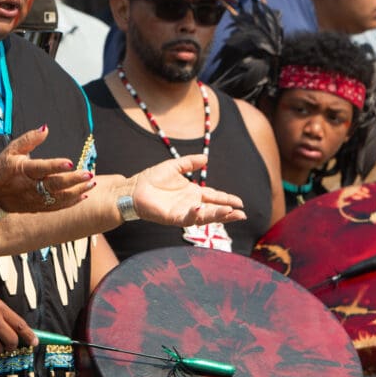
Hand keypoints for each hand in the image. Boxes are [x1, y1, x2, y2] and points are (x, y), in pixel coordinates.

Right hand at [0, 125, 93, 212]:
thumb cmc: (2, 169)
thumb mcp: (11, 150)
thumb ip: (29, 139)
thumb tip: (45, 128)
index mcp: (23, 170)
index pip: (41, 168)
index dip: (55, 166)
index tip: (70, 162)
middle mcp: (30, 187)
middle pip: (55, 185)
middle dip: (73, 181)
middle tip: (89, 174)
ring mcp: (35, 199)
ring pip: (59, 198)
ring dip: (77, 191)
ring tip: (92, 183)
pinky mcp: (38, 207)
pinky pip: (57, 207)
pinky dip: (71, 202)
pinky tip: (83, 195)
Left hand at [130, 154, 245, 225]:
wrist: (134, 188)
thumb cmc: (152, 178)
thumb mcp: (174, 166)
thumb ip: (189, 163)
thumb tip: (205, 158)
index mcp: (193, 193)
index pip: (215, 197)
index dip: (227, 199)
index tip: (240, 202)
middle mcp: (191, 204)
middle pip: (213, 210)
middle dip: (228, 212)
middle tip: (242, 213)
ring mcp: (183, 212)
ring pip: (204, 216)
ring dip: (217, 215)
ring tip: (230, 213)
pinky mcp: (173, 218)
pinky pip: (187, 218)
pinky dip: (195, 214)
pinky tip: (202, 209)